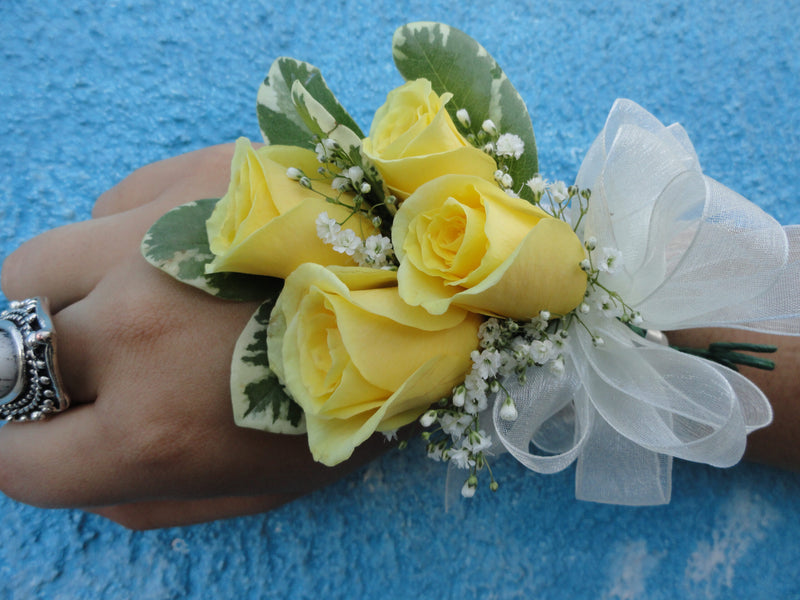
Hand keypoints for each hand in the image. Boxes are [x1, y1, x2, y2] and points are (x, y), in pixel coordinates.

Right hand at [0, 145, 386, 528]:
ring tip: (125, 304)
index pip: (13, 458)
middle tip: (98, 370)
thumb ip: (156, 499)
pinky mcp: (188, 178)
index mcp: (153, 430)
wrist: (439, 288)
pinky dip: (123, 242)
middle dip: (43, 375)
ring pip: (30, 270)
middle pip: (7, 353)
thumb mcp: (266, 489)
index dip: (23, 455)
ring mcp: (153, 240)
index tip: (47, 439)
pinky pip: (107, 210)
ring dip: (60, 299)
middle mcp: (132, 329)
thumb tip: (88, 475)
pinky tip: (188, 255)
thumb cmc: (362, 397)